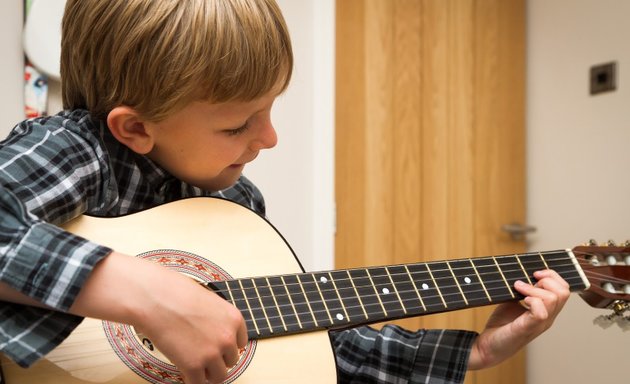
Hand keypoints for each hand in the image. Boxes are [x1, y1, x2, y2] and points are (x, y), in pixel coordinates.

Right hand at [71, 251, 247, 383]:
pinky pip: (198, 383)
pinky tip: (183, 370)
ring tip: (194, 364)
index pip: (240, 343)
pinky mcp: (193, 366)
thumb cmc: (176, 294)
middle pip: (231, 360)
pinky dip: (191, 379)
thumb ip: (217, 320)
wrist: (156, 299)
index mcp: (234, 319)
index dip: (226, 346)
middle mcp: (227, 337)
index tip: (215, 346)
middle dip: (217, 359)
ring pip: (219, 376)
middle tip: (201, 353)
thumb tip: (214, 335)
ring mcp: (211, 353)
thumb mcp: (208, 301)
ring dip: (207, 373)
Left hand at [467, 269, 569, 369]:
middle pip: (564, 292)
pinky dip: (532, 301)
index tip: (534, 273)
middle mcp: (547, 317)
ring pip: (554, 299)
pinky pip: (541, 312)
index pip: (564, 289)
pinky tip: (521, 301)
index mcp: (547, 310)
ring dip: (534, 288)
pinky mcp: (527, 328)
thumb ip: (522, 290)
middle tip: (527, 282)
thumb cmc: (501, 326)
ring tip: (519, 289)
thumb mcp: (513, 301)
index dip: (552, 275)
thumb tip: (522, 273)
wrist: (487, 347)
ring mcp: (539, 324)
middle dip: (546, 279)